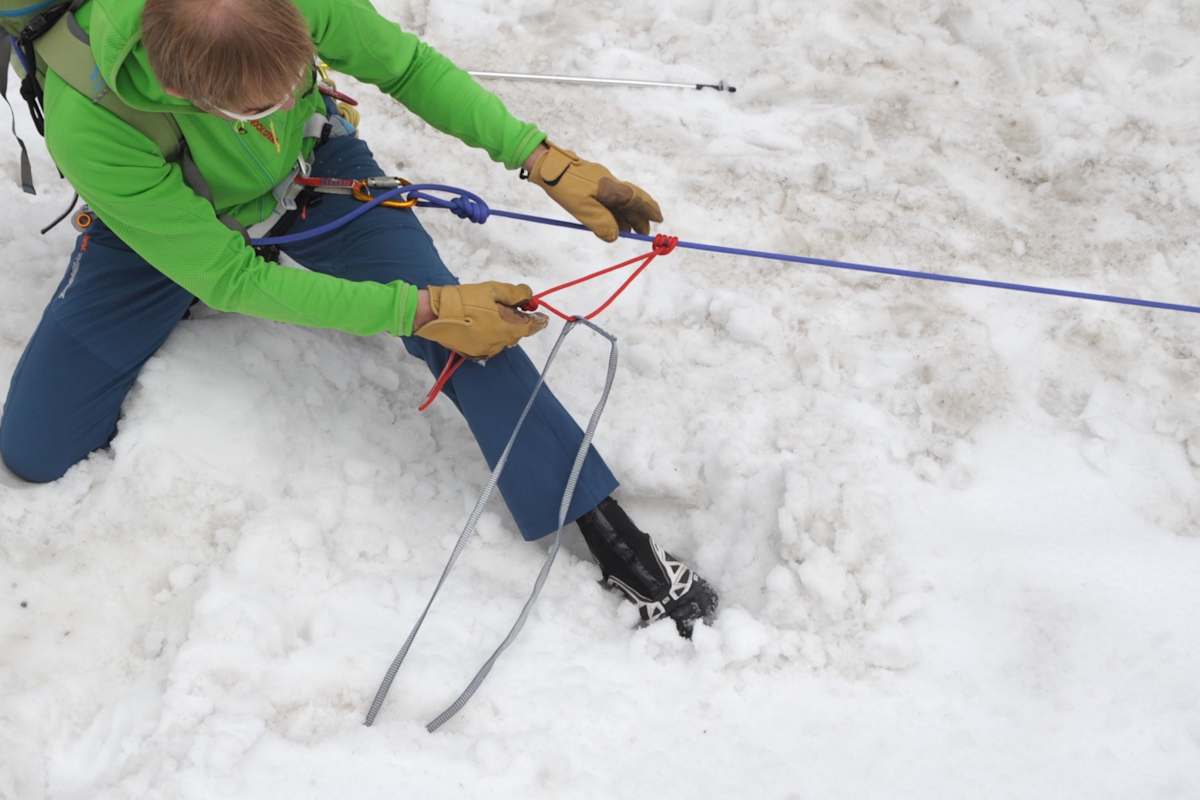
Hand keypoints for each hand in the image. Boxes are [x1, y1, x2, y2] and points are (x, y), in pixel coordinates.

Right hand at [414, 282, 548, 358]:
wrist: (435, 314)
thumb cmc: (464, 299)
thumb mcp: (492, 289)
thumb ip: (515, 293)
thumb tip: (529, 296)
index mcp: (506, 328)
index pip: (530, 327)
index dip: (538, 321)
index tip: (543, 317)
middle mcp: (498, 343)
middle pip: (516, 333)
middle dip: (518, 322)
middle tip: (513, 308)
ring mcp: (485, 350)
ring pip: (502, 339)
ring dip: (503, 329)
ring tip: (493, 315)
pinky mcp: (473, 353)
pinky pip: (488, 344)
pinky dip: (490, 335)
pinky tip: (481, 324)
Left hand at [525, 142, 662, 241]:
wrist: (546, 166)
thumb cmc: (564, 186)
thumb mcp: (582, 208)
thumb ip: (601, 222)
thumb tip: (615, 236)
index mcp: (611, 188)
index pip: (636, 199)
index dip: (649, 210)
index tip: (659, 220)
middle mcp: (610, 183)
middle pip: (631, 199)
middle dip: (640, 216)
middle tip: (643, 232)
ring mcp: (601, 181)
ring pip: (620, 199)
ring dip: (626, 215)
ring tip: (628, 231)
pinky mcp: (592, 181)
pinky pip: (610, 197)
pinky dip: (614, 209)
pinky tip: (611, 218)